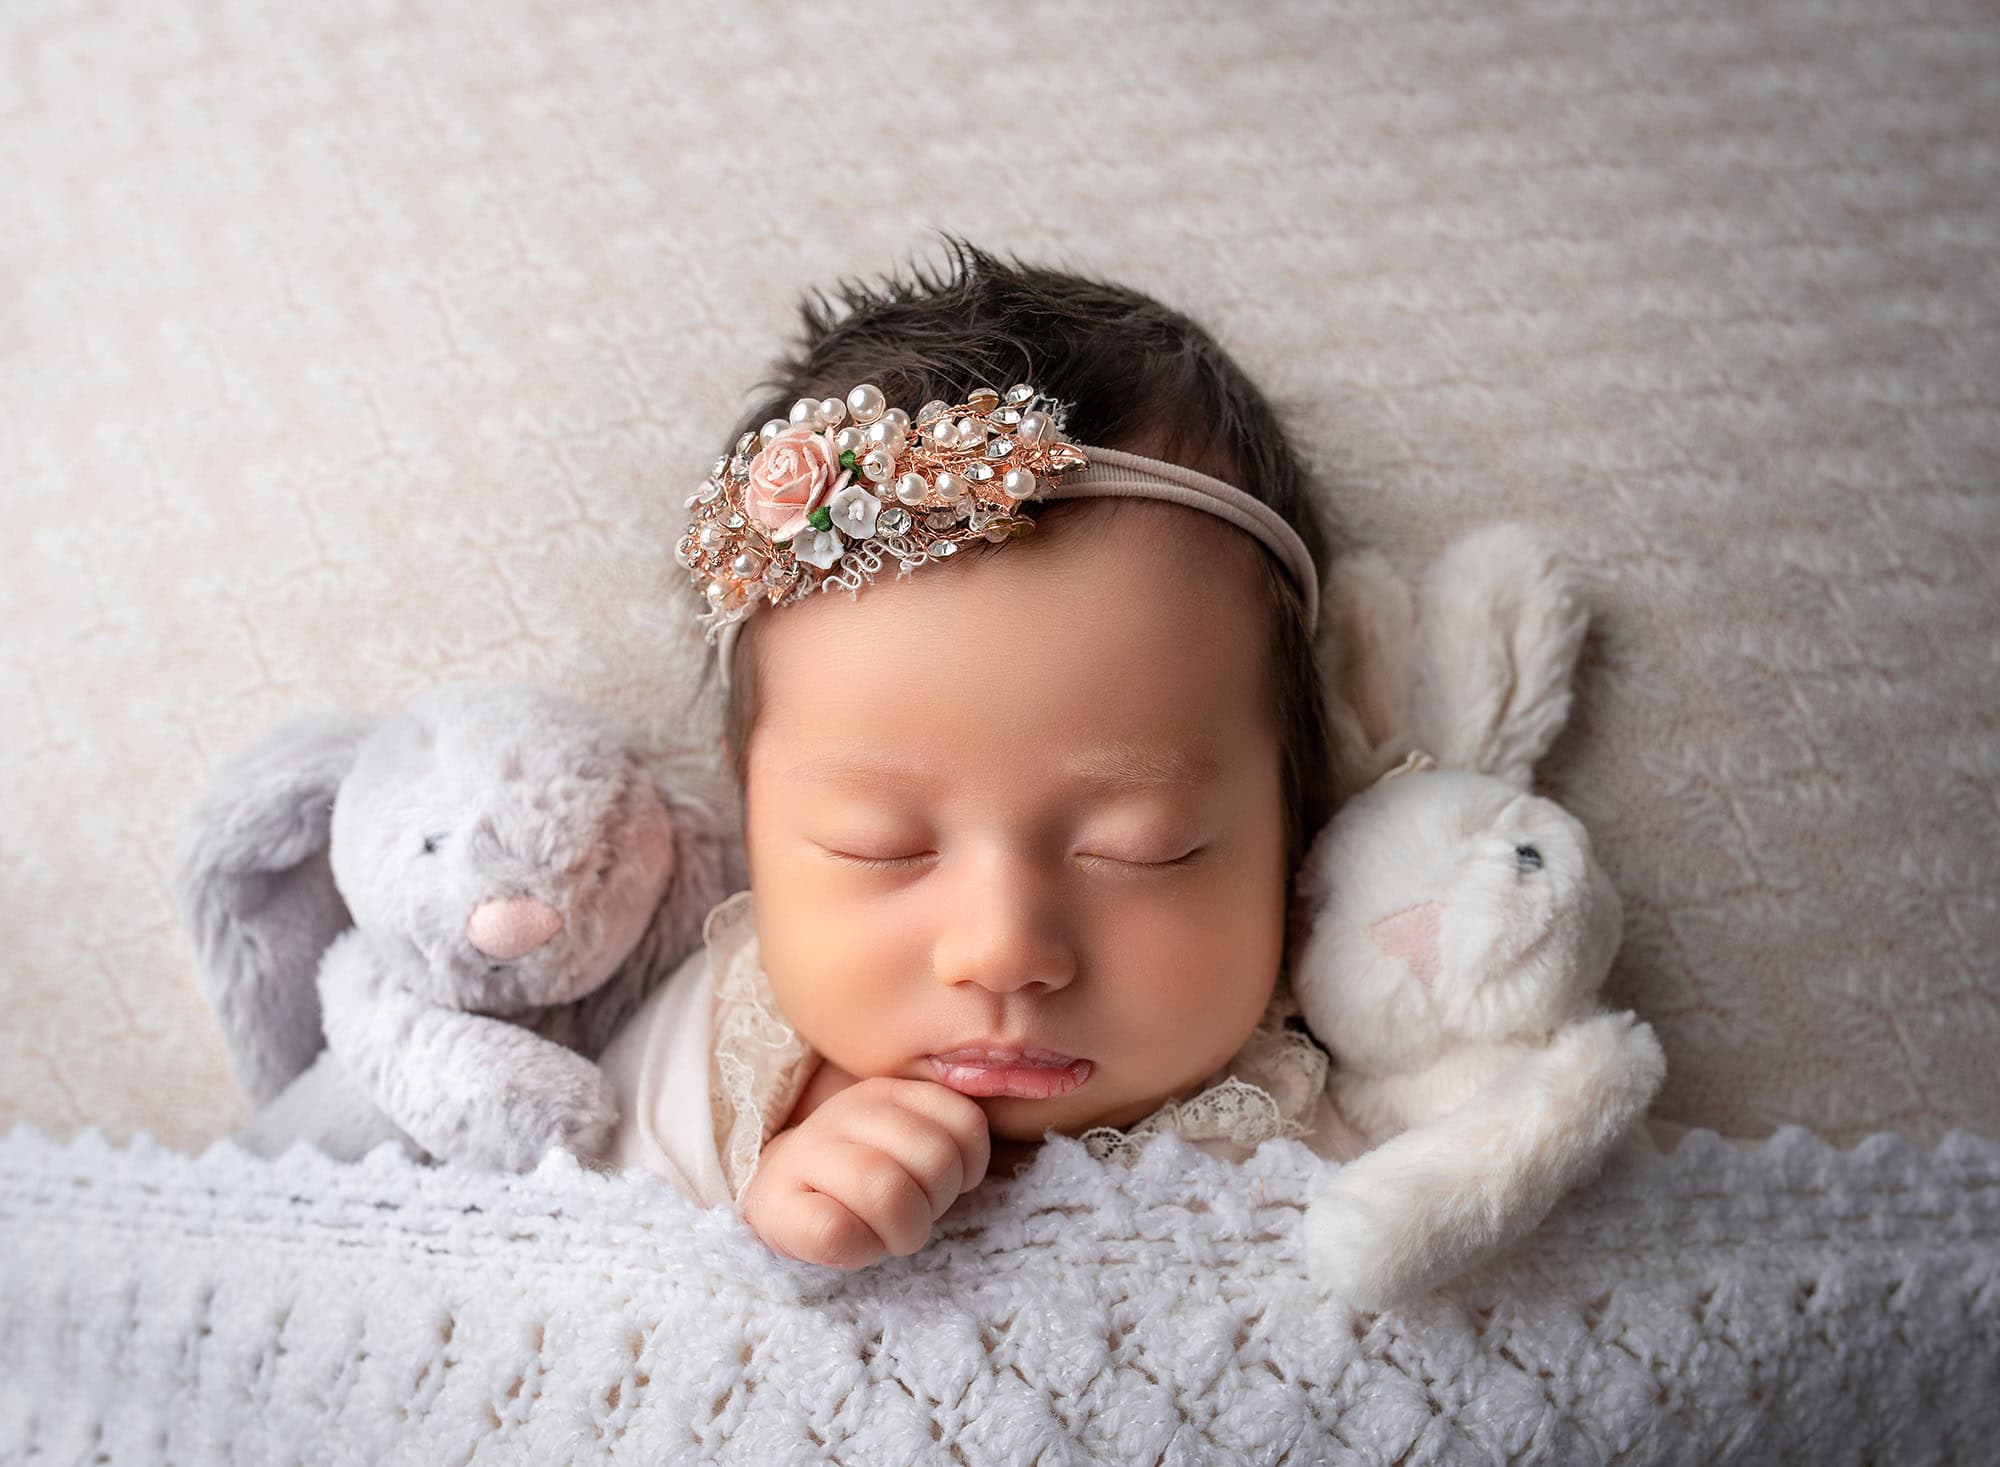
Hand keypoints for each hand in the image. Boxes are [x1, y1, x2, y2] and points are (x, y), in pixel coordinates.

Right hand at [740, 1076, 990, 1269]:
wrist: (777, 1195)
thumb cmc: (860, 1177)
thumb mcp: (905, 1140)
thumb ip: (946, 1131)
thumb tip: (986, 1152)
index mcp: (888, 1092)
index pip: (965, 1123)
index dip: (967, 1168)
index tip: (943, 1184)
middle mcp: (848, 1112)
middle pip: (934, 1158)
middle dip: (936, 1202)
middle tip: (912, 1214)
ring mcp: (808, 1154)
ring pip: (887, 1192)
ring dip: (902, 1230)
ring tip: (887, 1232)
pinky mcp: (776, 1205)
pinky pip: (837, 1232)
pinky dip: (861, 1248)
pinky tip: (854, 1243)